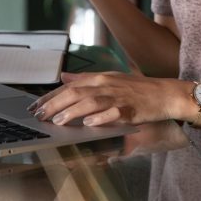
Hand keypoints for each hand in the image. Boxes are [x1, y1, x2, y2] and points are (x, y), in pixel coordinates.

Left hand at [27, 72, 192, 126]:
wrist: (165, 93)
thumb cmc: (138, 89)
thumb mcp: (110, 79)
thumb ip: (86, 79)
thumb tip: (64, 77)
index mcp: (101, 78)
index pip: (71, 85)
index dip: (51, 95)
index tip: (36, 106)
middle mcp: (107, 84)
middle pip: (76, 92)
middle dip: (55, 104)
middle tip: (40, 115)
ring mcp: (118, 96)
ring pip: (91, 102)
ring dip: (72, 111)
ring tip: (58, 121)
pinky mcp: (130, 109)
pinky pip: (113, 112)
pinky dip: (100, 117)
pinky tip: (89, 123)